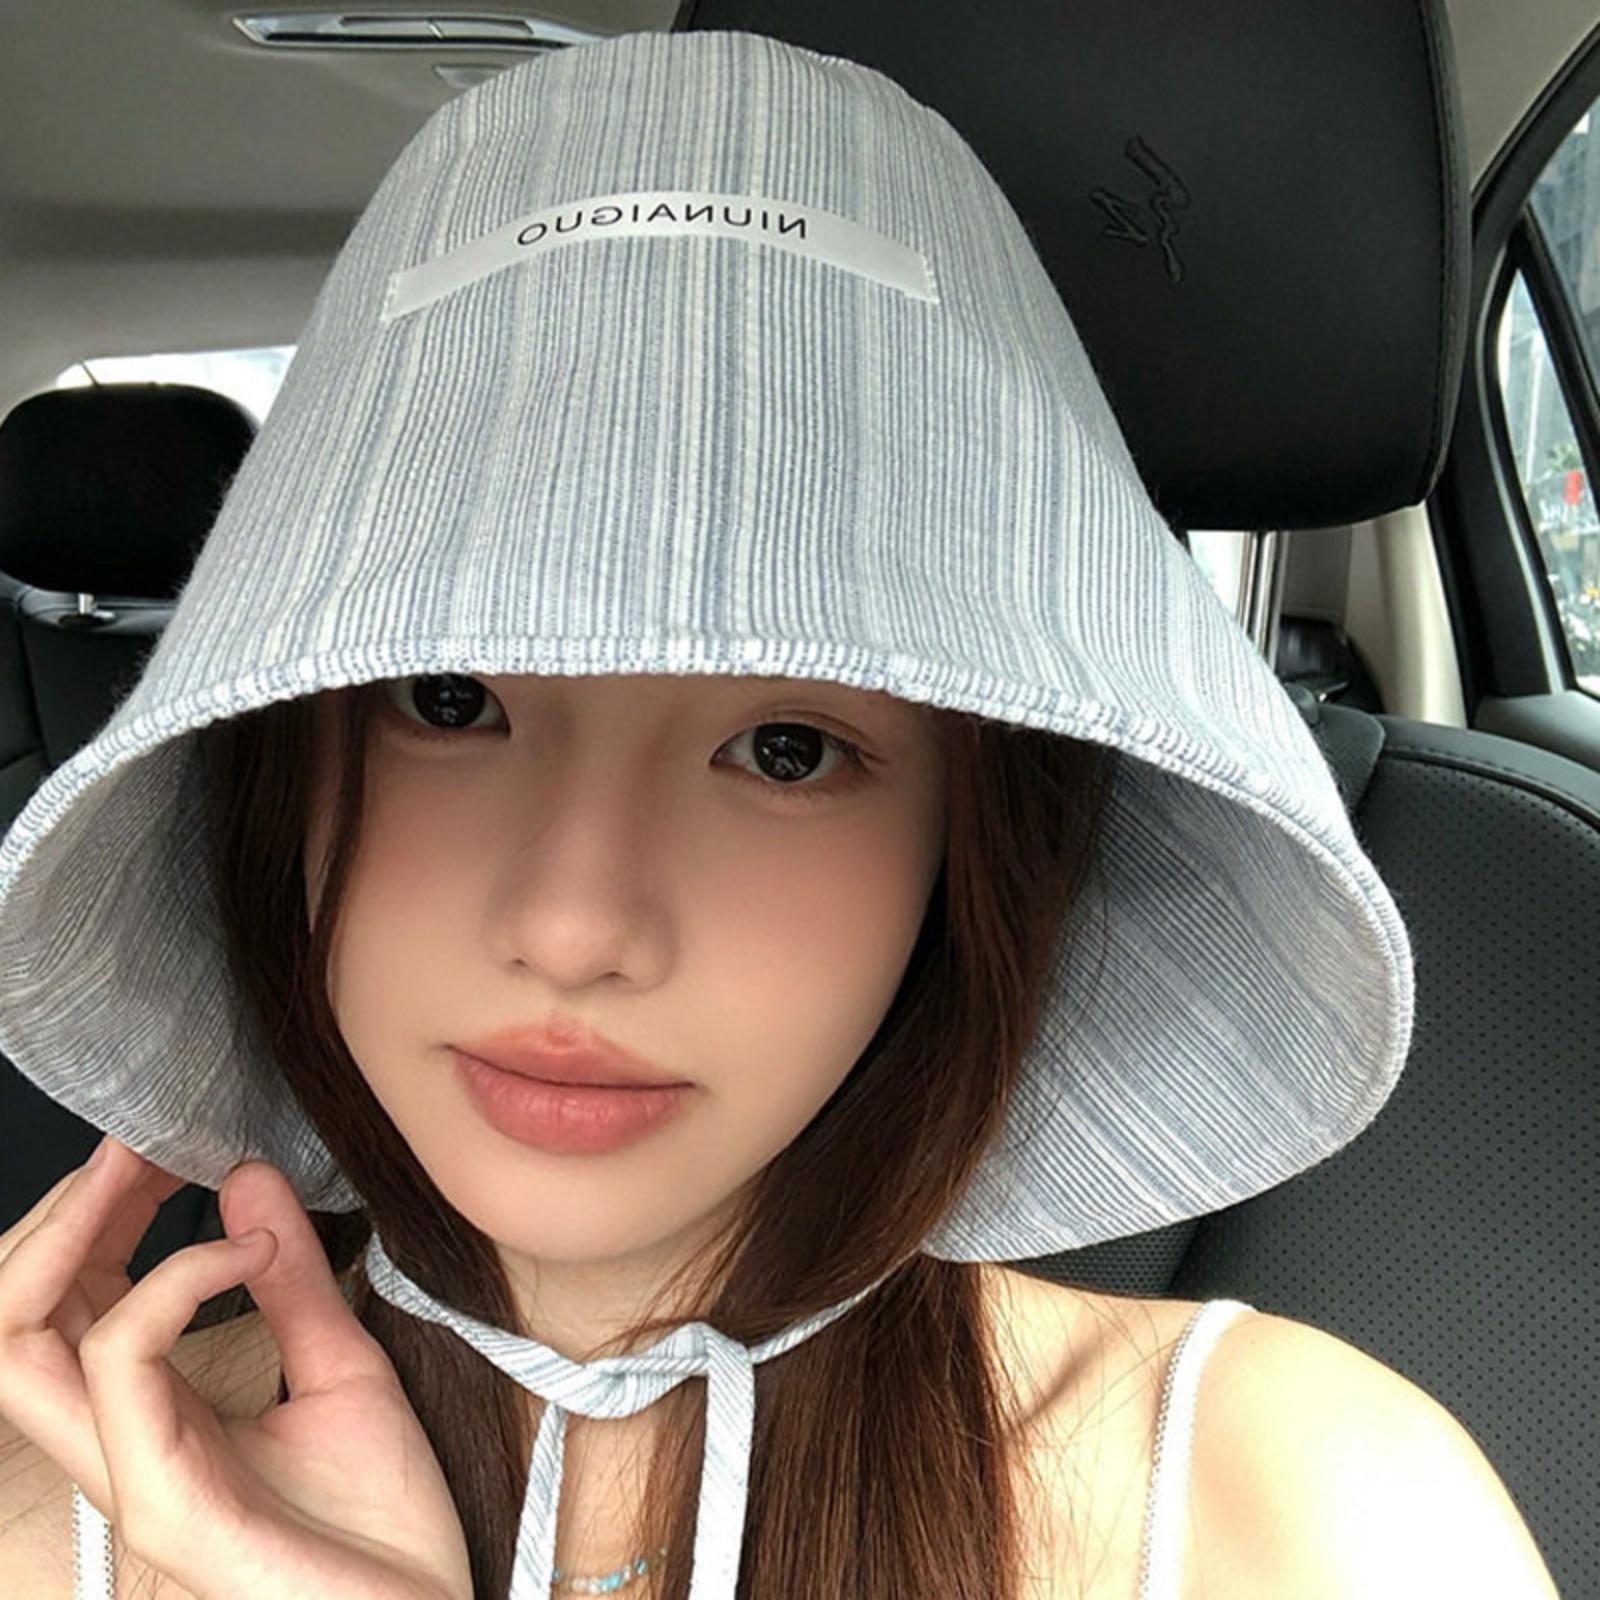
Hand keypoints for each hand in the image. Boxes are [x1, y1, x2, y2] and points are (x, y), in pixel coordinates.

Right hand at [0, 1134, 473, 1599]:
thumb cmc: (381, 1529)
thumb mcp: (341, 1371)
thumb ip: (291, 1283)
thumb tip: (245, 1178)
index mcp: (152, 1423)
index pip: (62, 1313)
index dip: (85, 1219)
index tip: (152, 1148)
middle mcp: (121, 1451)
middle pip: (9, 1324)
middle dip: (55, 1216)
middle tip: (131, 1143)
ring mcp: (135, 1481)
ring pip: (18, 1347)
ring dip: (72, 1233)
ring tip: (147, 1167)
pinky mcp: (168, 1506)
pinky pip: (121, 1365)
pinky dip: (176, 1280)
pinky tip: (248, 1250)